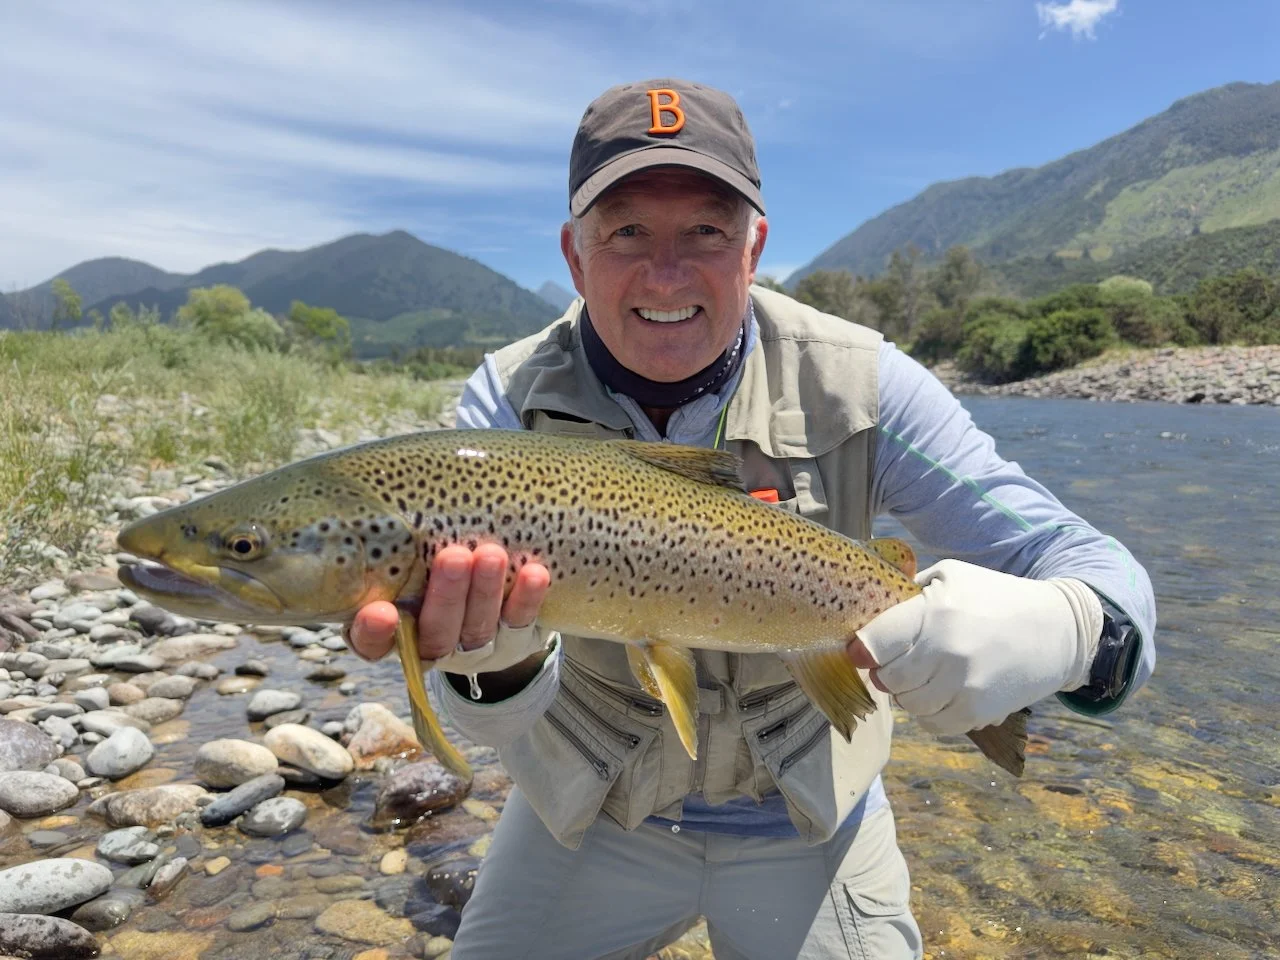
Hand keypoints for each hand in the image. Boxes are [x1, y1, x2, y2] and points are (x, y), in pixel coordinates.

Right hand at [347, 543, 551, 672]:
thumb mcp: (406, 562)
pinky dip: (527, 598)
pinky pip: (520, 623)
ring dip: (485, 592)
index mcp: (395, 631)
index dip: (373, 633)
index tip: (379, 612)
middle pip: (435, 633)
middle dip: (446, 596)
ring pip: (478, 628)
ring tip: (492, 555)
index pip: (371, 643)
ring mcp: (474, 648)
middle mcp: (432, 646)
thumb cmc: (429, 569)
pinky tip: (534, 573)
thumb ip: (397, 545)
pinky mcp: (513, 642)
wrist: (491, 604)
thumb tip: (383, 489)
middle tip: (454, 557)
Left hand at [847, 559, 1101, 734]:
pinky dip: (930, 714)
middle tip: (898, 663)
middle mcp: (946, 651)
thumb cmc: (997, 598)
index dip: (862, 649)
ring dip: (909, 694)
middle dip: (887, 672)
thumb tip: (871, 612)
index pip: (876, 643)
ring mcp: (964, 685)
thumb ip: (911, 592)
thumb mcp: (952, 575)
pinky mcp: (979, 711)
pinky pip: (933, 725)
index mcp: (935, 612)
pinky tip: (941, 695)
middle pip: (888, 679)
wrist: (1059, 630)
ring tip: (925, 677)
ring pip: (909, 705)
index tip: (860, 652)